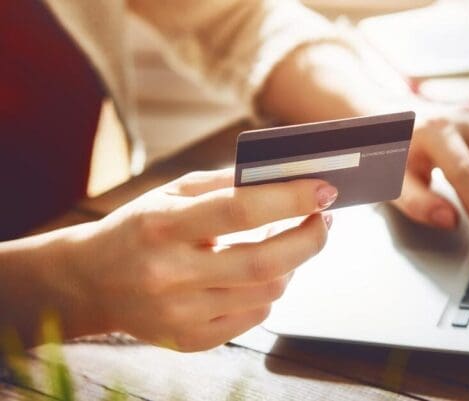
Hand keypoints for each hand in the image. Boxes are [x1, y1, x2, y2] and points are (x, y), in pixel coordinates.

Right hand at [64, 169, 335, 350]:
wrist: (90, 280)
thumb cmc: (141, 227)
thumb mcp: (172, 193)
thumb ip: (226, 183)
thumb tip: (289, 179)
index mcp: (163, 225)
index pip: (242, 210)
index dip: (292, 199)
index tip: (325, 190)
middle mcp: (169, 273)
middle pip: (265, 262)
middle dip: (310, 238)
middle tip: (325, 220)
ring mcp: (179, 313)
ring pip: (267, 291)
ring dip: (293, 264)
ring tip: (293, 243)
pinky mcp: (189, 339)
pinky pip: (254, 316)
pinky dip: (269, 291)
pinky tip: (263, 274)